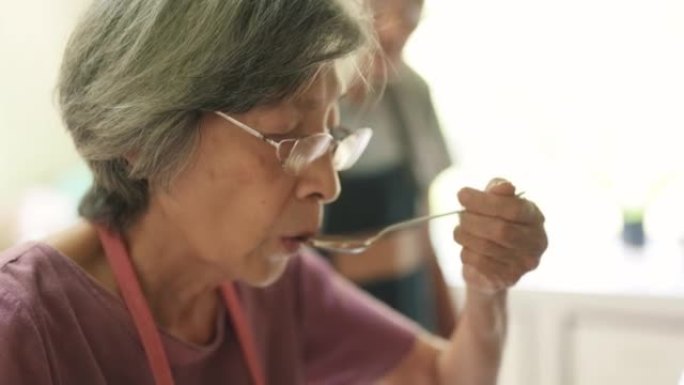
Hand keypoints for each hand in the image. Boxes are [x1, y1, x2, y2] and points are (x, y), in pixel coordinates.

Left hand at [453, 178, 547, 293]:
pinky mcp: (507, 279)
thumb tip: (503, 187)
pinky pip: (478, 262)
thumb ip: (498, 191)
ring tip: (460, 231)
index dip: (484, 201)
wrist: (492, 264)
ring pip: (486, 246)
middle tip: (460, 215)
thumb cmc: (494, 224)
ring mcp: (524, 264)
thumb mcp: (496, 202)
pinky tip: (467, 248)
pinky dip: (466, 252)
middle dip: (472, 220)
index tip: (462, 194)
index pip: (513, 208)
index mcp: (536, 218)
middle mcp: (536, 242)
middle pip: (500, 230)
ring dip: (465, 235)